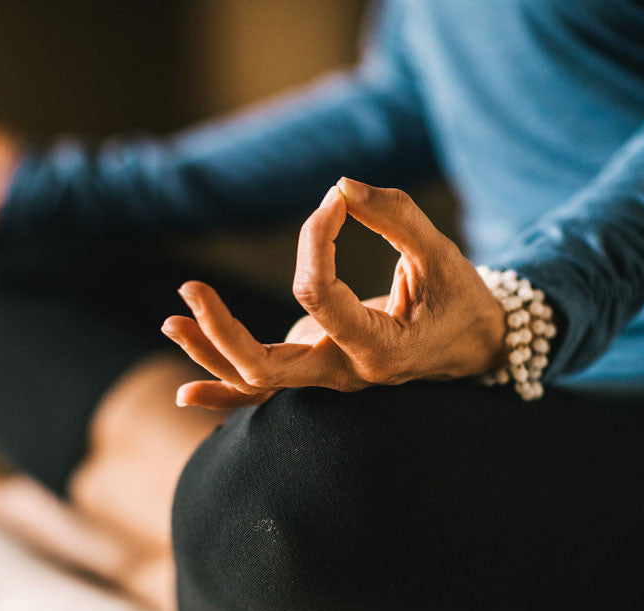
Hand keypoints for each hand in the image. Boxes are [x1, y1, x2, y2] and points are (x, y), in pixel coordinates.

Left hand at [161, 177, 507, 408]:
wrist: (473, 348)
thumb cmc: (460, 300)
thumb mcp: (440, 254)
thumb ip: (394, 217)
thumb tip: (340, 186)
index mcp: (379, 349)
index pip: (319, 295)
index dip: (316, 238)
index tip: (336, 201)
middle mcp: (345, 375)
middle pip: (264, 368)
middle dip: (221, 331)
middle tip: (189, 287)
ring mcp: (327, 379)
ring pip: (255, 383)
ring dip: (209, 354)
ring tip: (170, 321)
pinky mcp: (317, 372)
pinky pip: (264, 392)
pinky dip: (223, 392)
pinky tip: (182, 392)